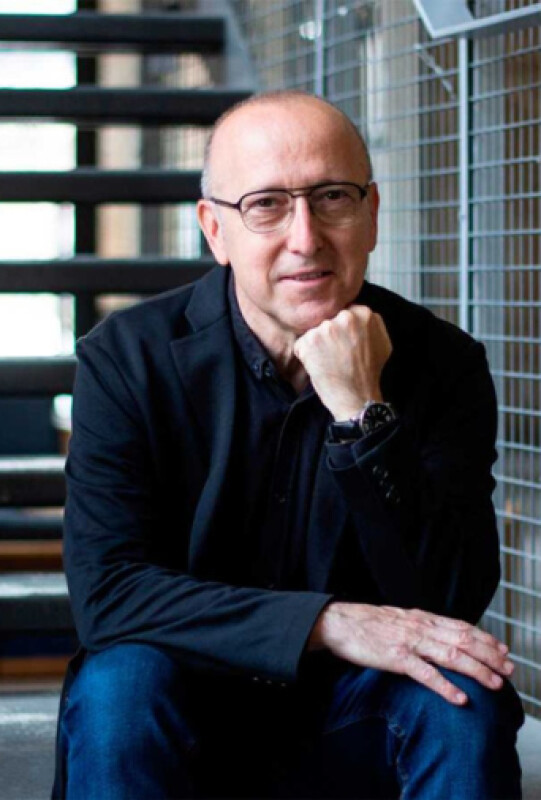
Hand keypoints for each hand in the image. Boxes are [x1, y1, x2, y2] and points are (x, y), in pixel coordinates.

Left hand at [293, 305, 391, 419]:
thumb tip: (362, 314)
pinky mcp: (309, 342)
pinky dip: (305, 356)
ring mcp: (325, 329)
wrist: (357, 398)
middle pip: (328, 321)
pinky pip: (301, 345)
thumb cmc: (369, 373)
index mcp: (364, 314)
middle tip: (336, 356)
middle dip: (329, 336)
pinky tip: (318, 367)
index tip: (345, 345)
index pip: (344, 314)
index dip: (342, 331)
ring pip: (314, 332)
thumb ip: (373, 324)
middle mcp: (344, 317)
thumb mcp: (383, 343)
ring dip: (317, 346)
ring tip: (329, 363)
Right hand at [308, 602, 513, 705]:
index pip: (461, 626)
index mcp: (421, 617)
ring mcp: (408, 642)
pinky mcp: (394, 657)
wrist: (337, 621)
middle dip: (489, 655)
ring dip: (476, 670)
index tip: (503, 649)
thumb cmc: (366, 623)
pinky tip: (459, 697)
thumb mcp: (399, 619)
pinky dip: (444, 686)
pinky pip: (424, 673)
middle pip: (463, 639)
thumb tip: (441, 635)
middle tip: (508, 669)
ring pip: (451, 655)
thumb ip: (420, 626)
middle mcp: (420, 626)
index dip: (485, 638)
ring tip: (494, 683)